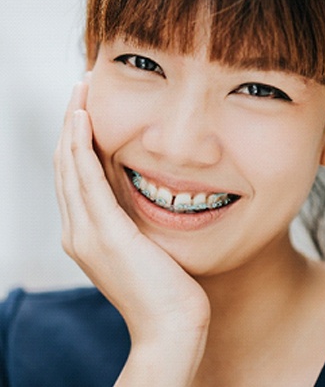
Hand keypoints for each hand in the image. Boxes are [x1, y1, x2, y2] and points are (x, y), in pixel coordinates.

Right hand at [54, 80, 209, 384]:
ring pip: (69, 165)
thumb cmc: (166, 285)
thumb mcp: (142, 240)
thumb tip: (136, 182)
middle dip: (72, 120)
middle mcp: (77, 230)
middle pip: (65, 163)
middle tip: (81, 85)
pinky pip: (86, 179)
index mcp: (85, 232)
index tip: (87, 104)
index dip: (77, 136)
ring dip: (74, 123)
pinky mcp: (104, 234)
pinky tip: (84, 119)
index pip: (74, 174)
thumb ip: (130, 213)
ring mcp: (85, 233)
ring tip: (81, 89)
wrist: (171, 327)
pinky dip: (81, 146)